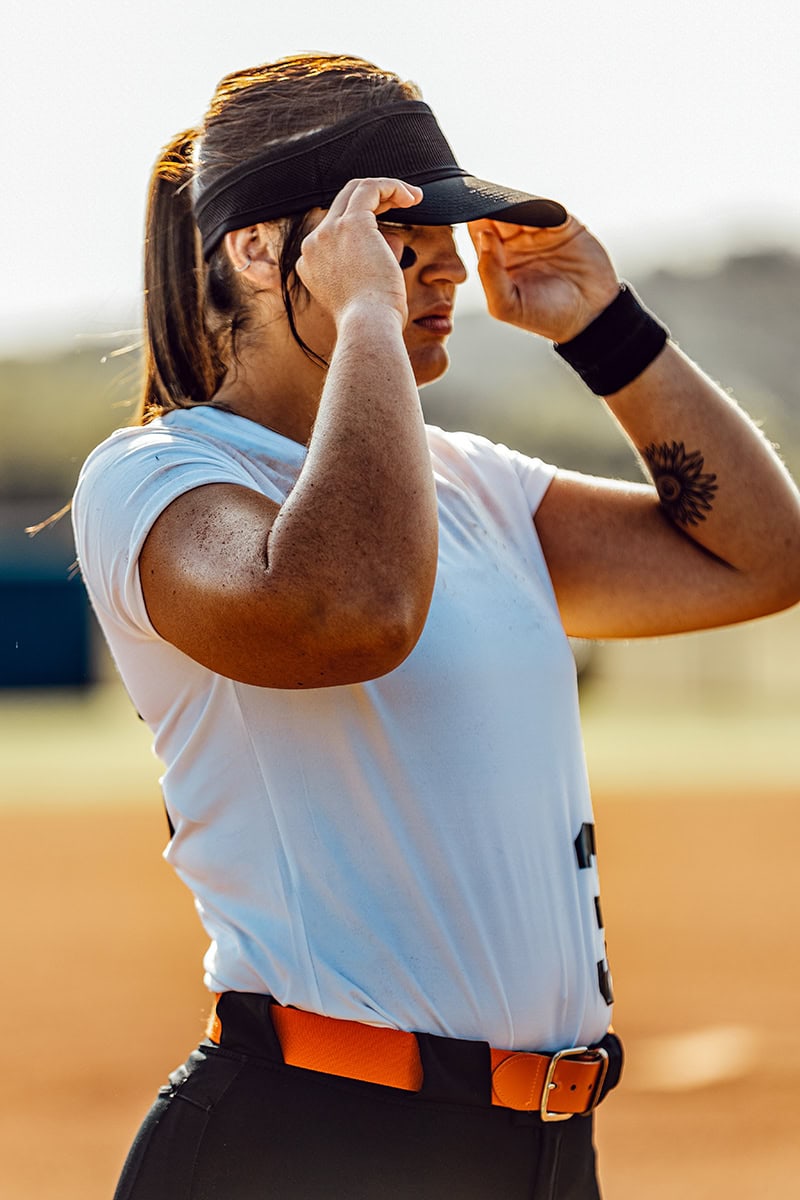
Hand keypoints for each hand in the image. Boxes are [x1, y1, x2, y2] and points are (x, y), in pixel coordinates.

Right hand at [296, 178, 422, 327]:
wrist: (368, 327)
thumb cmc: (372, 321)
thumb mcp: (361, 295)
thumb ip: (366, 268)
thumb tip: (391, 244)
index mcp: (310, 264)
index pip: (333, 229)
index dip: (364, 223)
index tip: (389, 232)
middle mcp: (314, 244)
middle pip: (341, 204)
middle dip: (374, 200)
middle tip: (404, 204)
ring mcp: (329, 232)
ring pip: (355, 191)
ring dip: (386, 190)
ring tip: (412, 198)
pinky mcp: (351, 224)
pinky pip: (371, 189)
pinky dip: (393, 187)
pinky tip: (413, 197)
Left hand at [468, 216, 620, 341]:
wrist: (590, 317)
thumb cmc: (545, 317)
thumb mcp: (507, 306)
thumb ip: (489, 275)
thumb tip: (484, 236)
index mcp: (497, 261)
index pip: (479, 232)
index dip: (475, 220)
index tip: (472, 212)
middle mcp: (516, 243)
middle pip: (499, 214)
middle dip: (494, 207)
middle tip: (493, 205)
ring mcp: (540, 232)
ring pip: (522, 207)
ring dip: (517, 204)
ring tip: (514, 210)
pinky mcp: (563, 225)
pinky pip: (549, 208)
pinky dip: (542, 207)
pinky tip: (537, 214)